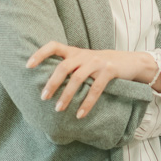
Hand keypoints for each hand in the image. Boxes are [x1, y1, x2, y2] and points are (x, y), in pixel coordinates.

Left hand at [27, 44, 153, 118]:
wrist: (132, 61)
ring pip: (77, 79)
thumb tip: (49, 82)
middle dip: (52, 83)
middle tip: (44, 97)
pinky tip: (80, 114)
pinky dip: (87, 103)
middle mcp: (85, 55)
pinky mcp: (109, 71)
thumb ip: (71, 65)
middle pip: (63, 67)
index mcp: (76, 52)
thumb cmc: (104, 64)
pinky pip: (95, 89)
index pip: (54, 46)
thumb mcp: (86, 61)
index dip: (40, 54)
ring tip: (59, 109)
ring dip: (67, 95)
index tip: (28, 66)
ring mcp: (97, 62)